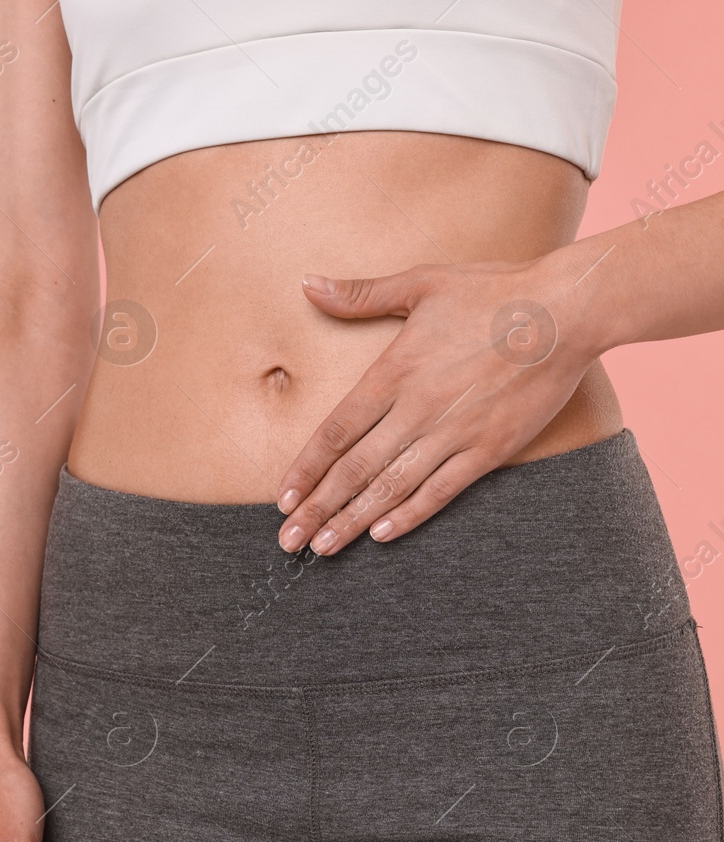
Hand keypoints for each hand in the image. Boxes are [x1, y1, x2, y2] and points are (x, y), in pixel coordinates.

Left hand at [275, 256, 604, 553]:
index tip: (283, 496)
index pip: (336, 431)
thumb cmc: (493, 291)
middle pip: (354, 468)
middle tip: (288, 540)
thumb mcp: (421, 283)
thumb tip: (307, 283)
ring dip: (353, 520)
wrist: (568, 310)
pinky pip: (442, 490)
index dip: (306, 467)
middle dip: (317, 508)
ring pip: (391, 486)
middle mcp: (417, 408)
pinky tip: (382, 535)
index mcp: (394, 371)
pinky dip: (410, 514)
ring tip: (323, 548)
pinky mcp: (491, 448)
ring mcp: (454, 432)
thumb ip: (360, 294)